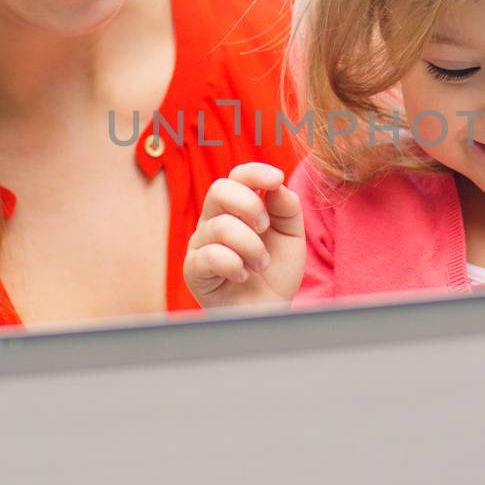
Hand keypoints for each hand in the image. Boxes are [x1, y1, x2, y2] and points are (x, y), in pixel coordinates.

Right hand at [183, 161, 304, 307]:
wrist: (268, 312)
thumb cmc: (275, 274)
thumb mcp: (291, 237)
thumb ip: (287, 209)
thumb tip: (277, 185)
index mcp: (236, 208)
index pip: (237, 176)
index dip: (254, 172)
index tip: (276, 179)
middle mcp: (213, 220)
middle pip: (219, 189)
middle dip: (250, 205)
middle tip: (266, 229)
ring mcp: (200, 244)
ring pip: (220, 226)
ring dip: (251, 246)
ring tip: (261, 264)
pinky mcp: (194, 270)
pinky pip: (210, 255)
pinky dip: (234, 265)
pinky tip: (242, 275)